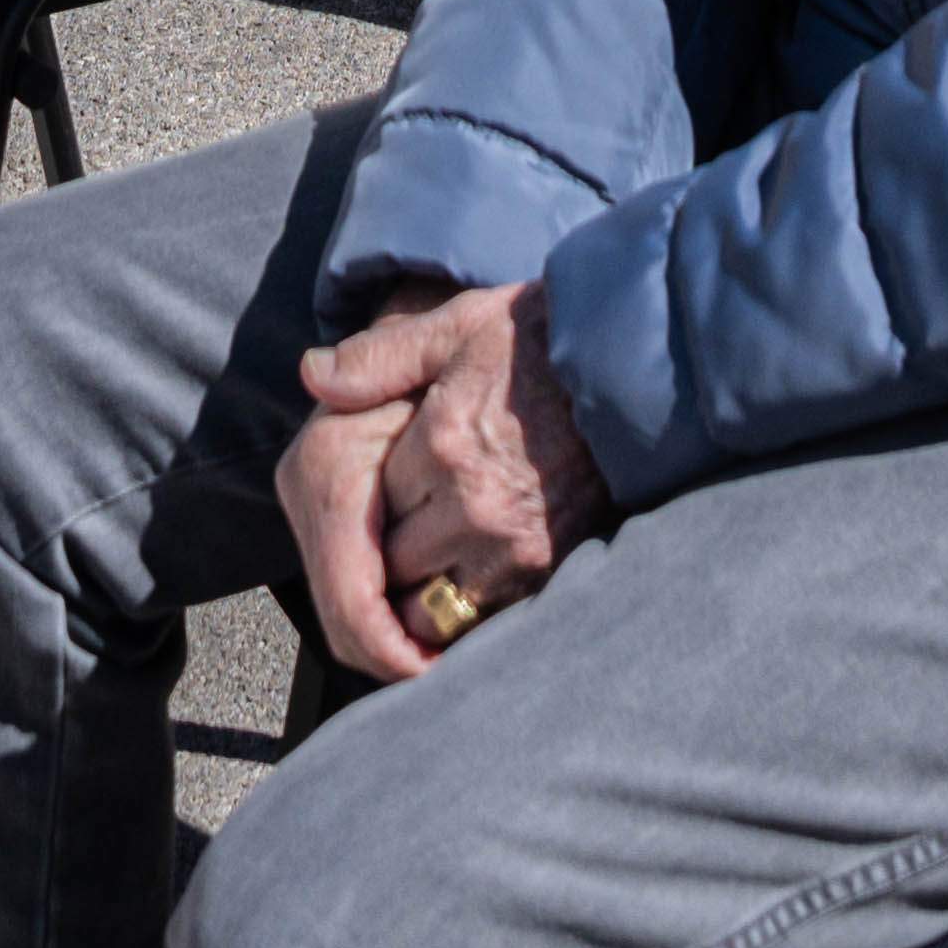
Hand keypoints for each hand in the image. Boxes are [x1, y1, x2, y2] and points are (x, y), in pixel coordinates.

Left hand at [283, 284, 610, 683]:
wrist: (635, 371)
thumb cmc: (541, 343)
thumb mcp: (458, 327)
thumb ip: (380, 358)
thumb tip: (311, 375)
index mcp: (443, 442)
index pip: (369, 505)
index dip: (371, 497)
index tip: (391, 478)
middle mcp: (474, 505)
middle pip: (391, 565)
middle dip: (387, 551)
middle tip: (404, 523)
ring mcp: (514, 546)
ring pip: (430, 608)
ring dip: (421, 591)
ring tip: (432, 556)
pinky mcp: (547, 571)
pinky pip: (480, 620)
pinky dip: (465, 609)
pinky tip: (469, 572)